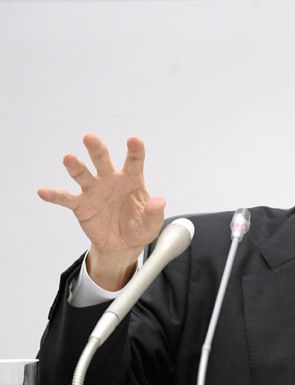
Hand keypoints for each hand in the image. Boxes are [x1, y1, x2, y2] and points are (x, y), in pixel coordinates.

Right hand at [38, 134, 165, 289]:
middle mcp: (111, 180)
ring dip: (75, 166)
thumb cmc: (139, 228)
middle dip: (96, 149)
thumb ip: (154, 213)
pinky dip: (54, 195)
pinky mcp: (81, 205)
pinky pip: (66, 198)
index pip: (134, 161)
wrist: (122, 245)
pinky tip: (43, 191)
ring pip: (83, 174)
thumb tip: (159, 201)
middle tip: (90, 138)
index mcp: (131, 180)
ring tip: (68, 158)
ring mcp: (94, 191)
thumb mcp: (151, 224)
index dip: (135, 150)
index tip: (133, 140)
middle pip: (103, 161)